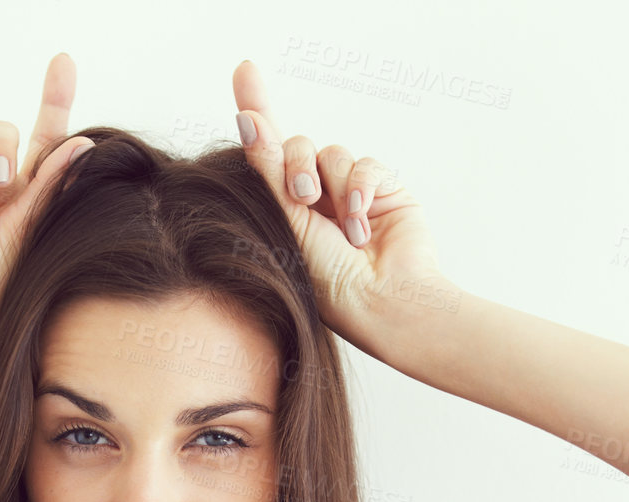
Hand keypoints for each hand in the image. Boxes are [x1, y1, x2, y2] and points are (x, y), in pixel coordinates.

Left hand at [231, 60, 458, 356]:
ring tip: (343, 231)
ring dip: (334, 187)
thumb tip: (247, 118)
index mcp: (282, 208)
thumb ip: (268, 168)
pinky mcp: (382, 191)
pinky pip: (366, 164)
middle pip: (297, 145)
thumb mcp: (286, 221)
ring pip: (332, 153)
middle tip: (303, 199)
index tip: (245, 70)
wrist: (381, 304)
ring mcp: (348, 193)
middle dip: (296, 166)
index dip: (257, 109)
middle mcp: (314, 196)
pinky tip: (362, 224)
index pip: (265, 151)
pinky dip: (361, 189)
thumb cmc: (326, 280)